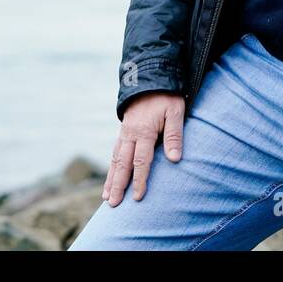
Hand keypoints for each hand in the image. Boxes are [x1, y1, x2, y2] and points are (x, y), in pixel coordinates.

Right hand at [103, 91, 184, 206]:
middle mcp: (130, 133)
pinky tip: (111, 177)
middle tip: (112, 205)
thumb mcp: (175, 112)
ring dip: (111, 179)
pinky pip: (115, 151)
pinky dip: (112, 166)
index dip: (139, 180)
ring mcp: (124, 132)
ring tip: (107, 197)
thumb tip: (174, 159)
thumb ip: (173, 135)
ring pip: (115, 159)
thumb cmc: (166, 96)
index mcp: (143, 131)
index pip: (141, 161)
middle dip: (117, 185)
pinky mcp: (124, 130)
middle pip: (122, 164)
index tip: (137, 197)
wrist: (151, 77)